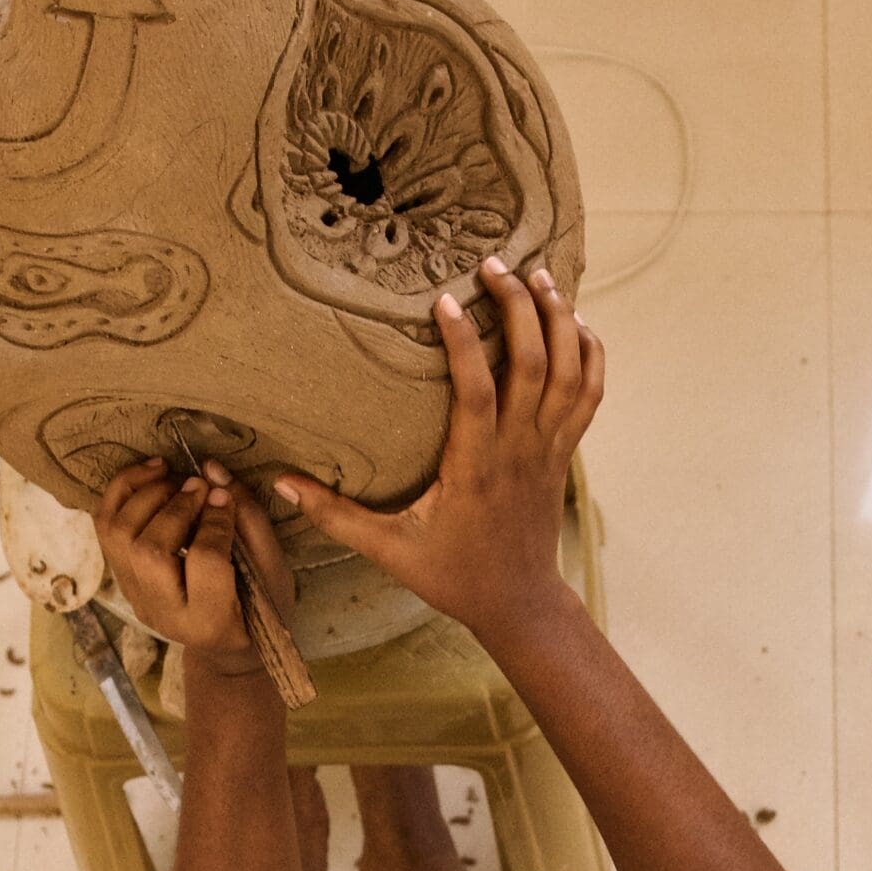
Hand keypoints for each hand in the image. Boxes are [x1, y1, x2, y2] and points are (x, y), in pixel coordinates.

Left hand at [92, 457, 294, 677]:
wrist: (224, 643)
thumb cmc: (259, 605)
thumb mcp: (271, 567)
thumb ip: (248, 517)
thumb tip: (212, 469)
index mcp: (210, 619)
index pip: (204, 561)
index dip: (215, 520)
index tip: (225, 496)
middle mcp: (163, 613)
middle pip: (150, 550)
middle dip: (175, 506)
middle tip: (199, 485)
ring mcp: (136, 597)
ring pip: (119, 535)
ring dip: (143, 494)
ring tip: (172, 477)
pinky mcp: (123, 579)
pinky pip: (106, 528)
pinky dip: (122, 492)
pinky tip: (151, 474)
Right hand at [274, 258, 603, 643]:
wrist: (517, 603)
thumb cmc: (450, 575)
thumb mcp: (387, 550)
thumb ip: (334, 516)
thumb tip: (281, 484)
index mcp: (475, 468)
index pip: (478, 392)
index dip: (465, 342)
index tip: (443, 300)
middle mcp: (519, 451)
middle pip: (535, 365)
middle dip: (520, 308)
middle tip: (494, 267)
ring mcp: (548, 450)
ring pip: (571, 372)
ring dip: (560, 319)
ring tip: (538, 276)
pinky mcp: (563, 453)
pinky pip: (590, 394)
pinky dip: (590, 354)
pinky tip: (575, 322)